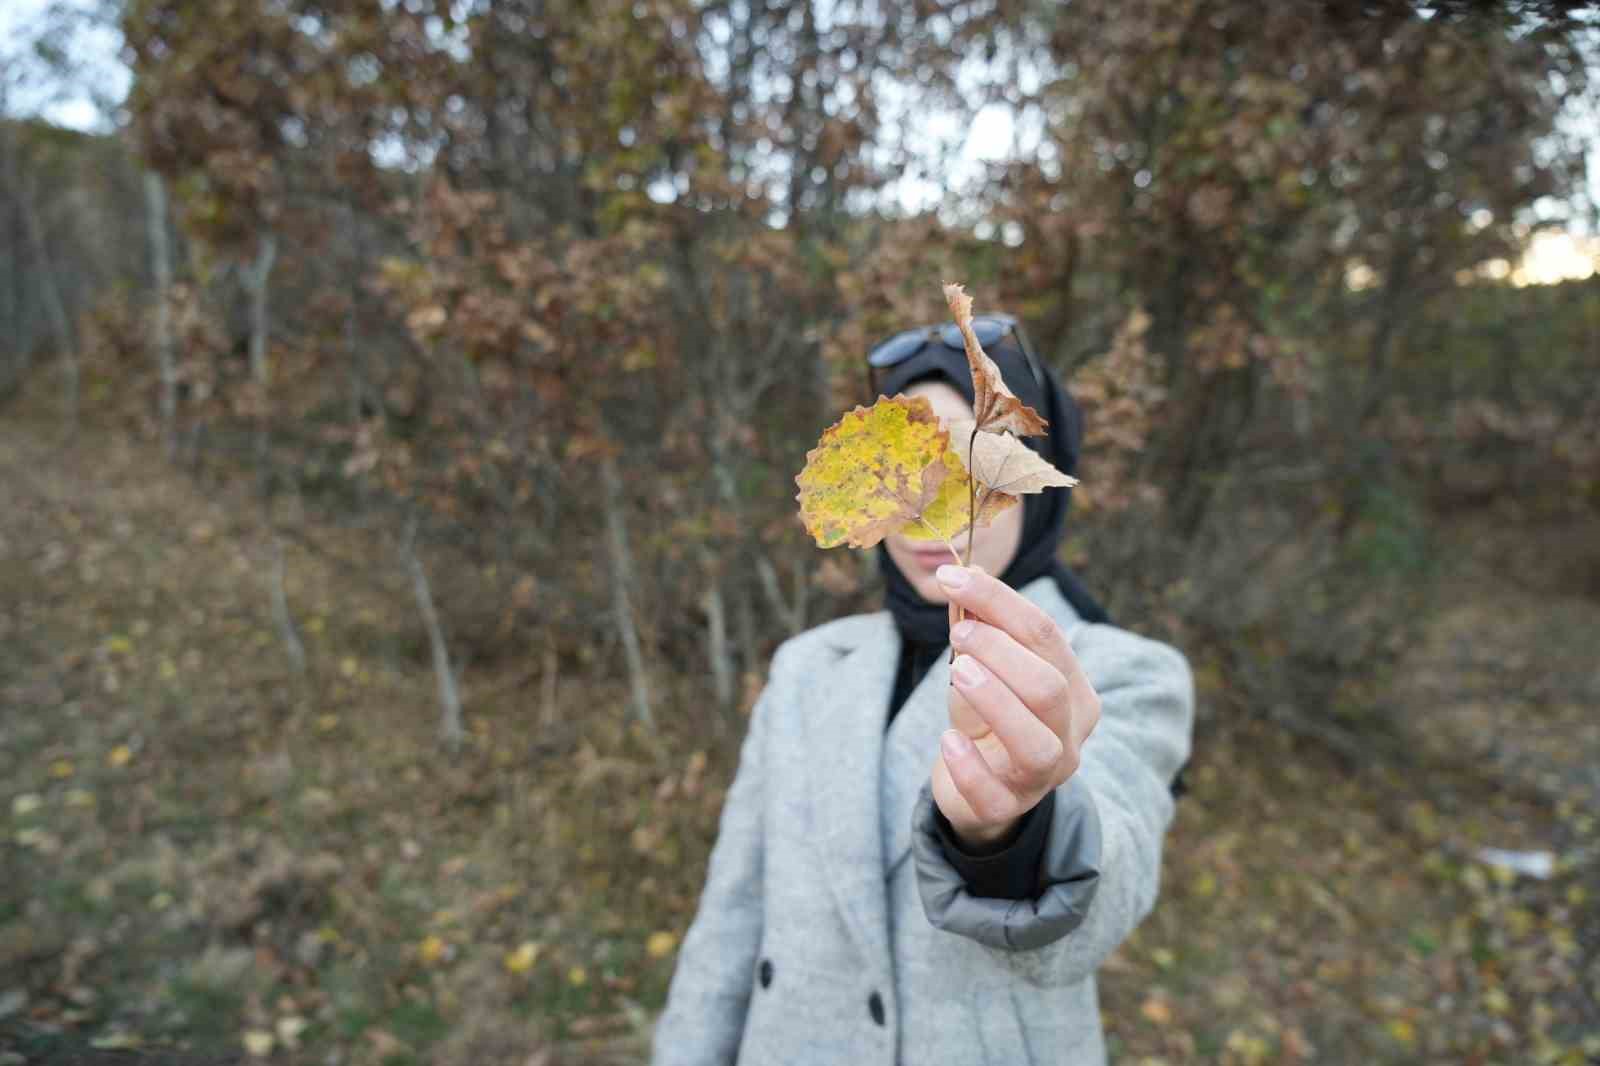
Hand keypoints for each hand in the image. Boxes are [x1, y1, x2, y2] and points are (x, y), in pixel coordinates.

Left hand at [930, 564, 1101, 850]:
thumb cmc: (985, 715)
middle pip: (1049, 687)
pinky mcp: (1007, 808)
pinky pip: (993, 792)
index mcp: (1074, 689)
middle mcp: (1069, 734)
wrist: (975, 785)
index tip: (952, 577)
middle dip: (1001, 652)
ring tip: (957, 671)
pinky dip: (968, 764)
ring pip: (1036, 743)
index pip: (1046, 635)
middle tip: (959, 634)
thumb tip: (968, 574)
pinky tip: (948, 741)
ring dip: (995, 700)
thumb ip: (978, 626)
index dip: (998, 601)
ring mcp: (1042, 777)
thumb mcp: (981, 666)